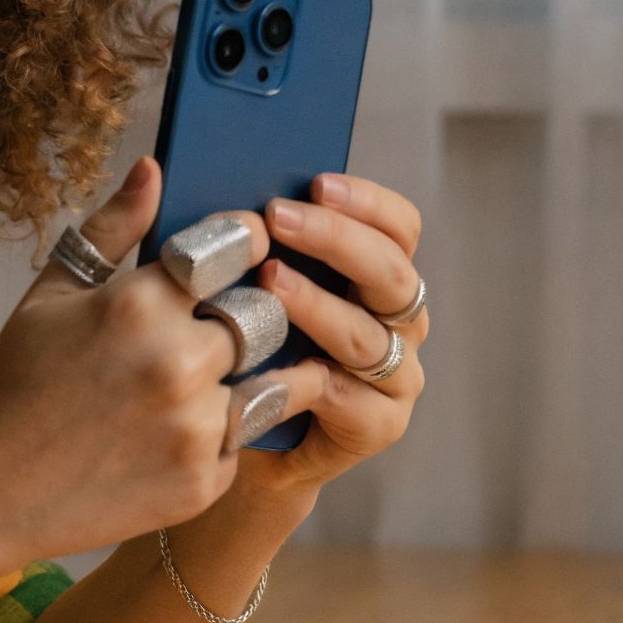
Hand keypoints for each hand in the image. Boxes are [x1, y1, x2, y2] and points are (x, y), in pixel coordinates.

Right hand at [0, 155, 278, 577]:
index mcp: (137, 303)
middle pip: (263, 313)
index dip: (246, 243)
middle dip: (245, 314)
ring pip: (269, 378)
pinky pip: (245, 438)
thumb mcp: (50, 296)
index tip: (242, 250)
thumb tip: (154, 167)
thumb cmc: (12, 385)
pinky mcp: (205, 481)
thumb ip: (112, 229)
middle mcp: (178, 361)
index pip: (237, 246)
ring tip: (192, 386)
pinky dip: (220, 434)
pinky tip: (168, 437)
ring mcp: (196, 426)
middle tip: (213, 326)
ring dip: (242, 376)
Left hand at [229, 171, 428, 498]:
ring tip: (269, 281)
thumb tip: (222, 194)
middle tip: (279, 218)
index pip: (398, 228)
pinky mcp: (379, 423)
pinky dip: (309, 376)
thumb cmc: (247, 352)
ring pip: (367, 333)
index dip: (366, 202)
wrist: (240, 439)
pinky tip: (273, 363)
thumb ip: (254, 245)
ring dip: (317, 304)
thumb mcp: (248, 288)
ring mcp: (396, 375)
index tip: (316, 182)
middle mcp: (399, 322)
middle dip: (336, 239)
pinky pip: (348, 393)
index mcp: (379, 278)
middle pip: (392, 271)